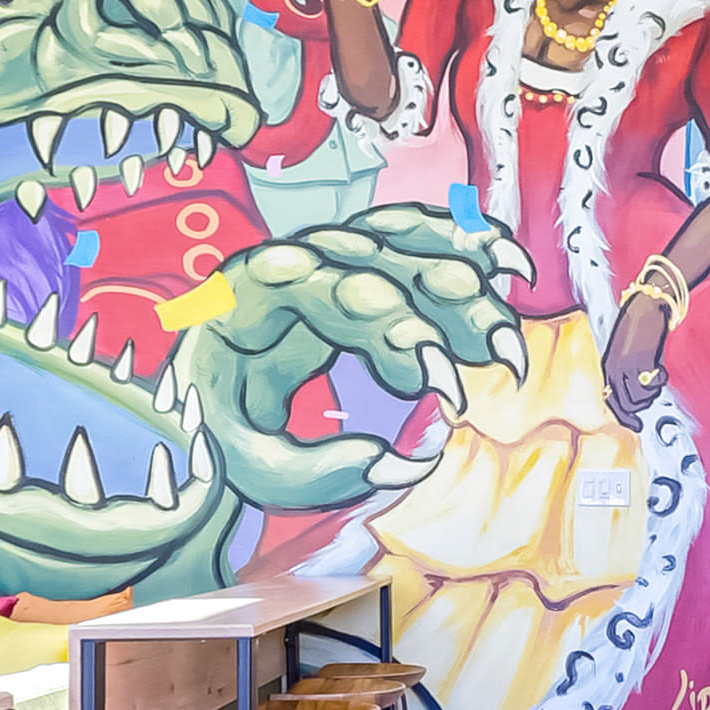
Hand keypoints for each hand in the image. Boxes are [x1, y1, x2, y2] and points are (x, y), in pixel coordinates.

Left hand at [175, 210, 533, 516]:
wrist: (193, 411)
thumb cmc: (214, 435)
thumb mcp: (248, 466)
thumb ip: (319, 472)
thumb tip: (408, 458)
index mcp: (250, 295)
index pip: (340, 293)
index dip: (403, 335)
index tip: (449, 390)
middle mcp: (291, 258)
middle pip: (388, 259)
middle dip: (456, 305)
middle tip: (507, 359)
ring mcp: (324, 254)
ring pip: (409, 239)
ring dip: (472, 271)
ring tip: (516, 316)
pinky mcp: (355, 262)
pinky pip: (414, 237)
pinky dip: (463, 245)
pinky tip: (508, 267)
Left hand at [601, 288, 672, 429]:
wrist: (646, 304)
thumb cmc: (638, 324)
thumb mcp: (627, 350)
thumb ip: (630, 370)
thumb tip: (639, 391)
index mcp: (608, 366)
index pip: (611, 401)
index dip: (623, 416)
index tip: (636, 425)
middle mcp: (614, 369)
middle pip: (625, 404)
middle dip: (641, 407)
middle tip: (652, 397)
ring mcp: (627, 366)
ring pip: (640, 398)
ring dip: (652, 393)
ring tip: (657, 379)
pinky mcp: (642, 360)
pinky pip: (652, 384)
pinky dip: (661, 381)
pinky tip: (662, 369)